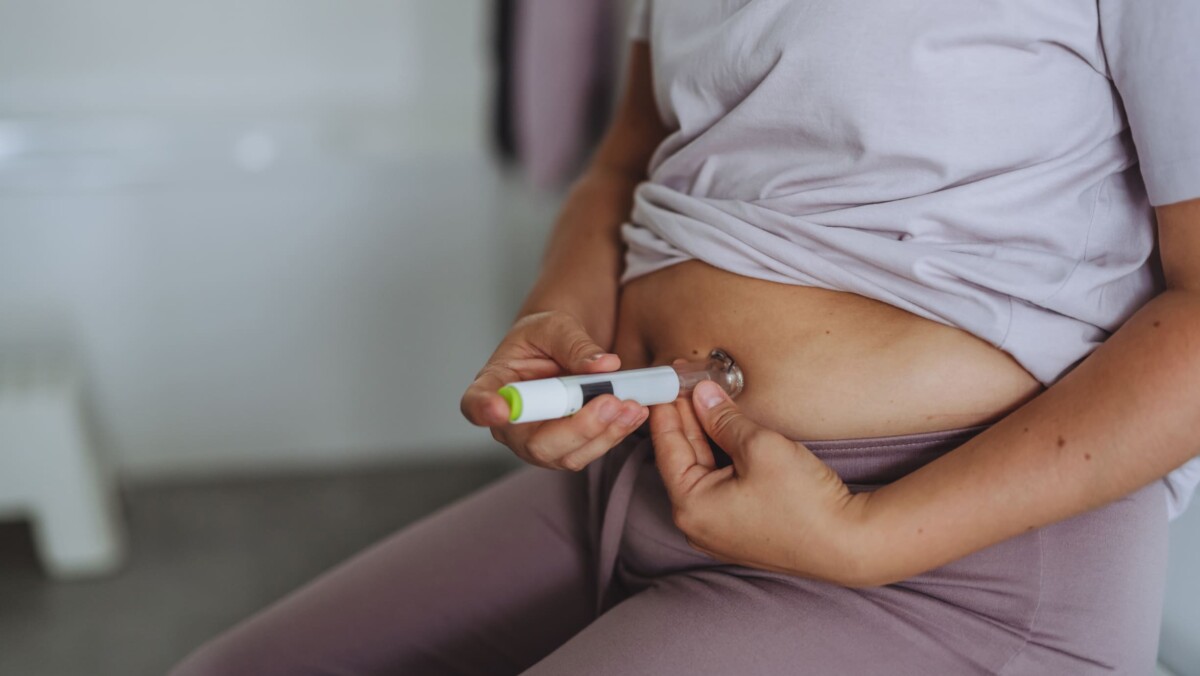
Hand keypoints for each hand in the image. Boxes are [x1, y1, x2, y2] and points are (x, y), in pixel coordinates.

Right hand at [460, 311, 649, 470]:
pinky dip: (614, 434)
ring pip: (566, 455)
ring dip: (603, 433)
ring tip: (632, 405)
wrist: (563, 349)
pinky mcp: (565, 449)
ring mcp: (537, 441)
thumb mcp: (558, 326)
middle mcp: (510, 422)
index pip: (476, 403)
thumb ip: (576, 344)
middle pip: (533, 442)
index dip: (484, 410)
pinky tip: (634, 412)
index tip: (499, 409)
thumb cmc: (548, 335)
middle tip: (610, 402)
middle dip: (576, 427)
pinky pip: (589, 451)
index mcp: (494, 384)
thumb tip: (604, 366)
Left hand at [650, 380, 870, 584]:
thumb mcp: (759, 446)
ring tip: (706, 397)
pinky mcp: (740, 527)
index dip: (667, 409)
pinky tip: (726, 428)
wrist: (849, 543)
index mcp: (691, 507)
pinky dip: (721, 455)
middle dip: (686, 419)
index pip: (667, 448)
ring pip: (703, 470)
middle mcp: (697, 523)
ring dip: (705, 434)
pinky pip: (721, 484)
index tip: (663, 382)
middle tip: (685, 383)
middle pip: (684, 459)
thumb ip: (724, 419)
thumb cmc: (804, 502)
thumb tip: (703, 396)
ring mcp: (718, 529)